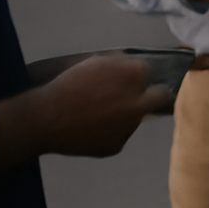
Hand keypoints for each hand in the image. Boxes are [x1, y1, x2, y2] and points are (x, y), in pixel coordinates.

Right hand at [0, 54, 171, 171]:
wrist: (48, 117)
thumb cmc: (69, 83)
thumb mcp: (95, 62)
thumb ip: (119, 64)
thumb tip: (130, 66)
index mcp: (135, 75)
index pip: (147, 72)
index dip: (136, 76)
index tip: (127, 80)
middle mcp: (140, 102)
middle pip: (160, 96)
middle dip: (151, 94)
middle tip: (134, 97)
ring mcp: (130, 127)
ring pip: (135, 118)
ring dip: (125, 115)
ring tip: (96, 115)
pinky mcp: (117, 145)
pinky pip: (119, 135)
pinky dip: (109, 132)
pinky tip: (90, 129)